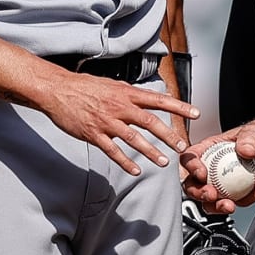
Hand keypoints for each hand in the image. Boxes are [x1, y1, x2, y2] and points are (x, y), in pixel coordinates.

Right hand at [41, 67, 199, 175]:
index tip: (195, 113)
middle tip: (182, 146)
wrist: (58, 89)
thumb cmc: (85, 86)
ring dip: (150, 152)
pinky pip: (112, 150)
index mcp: (127, 93)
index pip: (159, 100)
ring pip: (133, 139)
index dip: (179, 106)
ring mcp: (107, 121)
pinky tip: (135, 170)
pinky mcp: (94, 134)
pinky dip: (125, 162)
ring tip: (163, 163)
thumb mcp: (112, 84)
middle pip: (150, 122)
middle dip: (168, 135)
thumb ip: (130, 93)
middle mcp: (120, 106)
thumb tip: (147, 98)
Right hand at [181, 119, 254, 213]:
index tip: (202, 173)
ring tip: (229, 205)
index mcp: (211, 149)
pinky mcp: (240, 195)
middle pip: (193, 185)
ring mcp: (225, 184)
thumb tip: (244, 150)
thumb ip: (249, 139)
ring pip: (211, 202)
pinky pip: (240, 202)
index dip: (191, 167)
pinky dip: (250, 198)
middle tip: (211, 195)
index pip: (191, 158)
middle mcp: (213, 168)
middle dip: (198, 193)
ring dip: (217, 207)